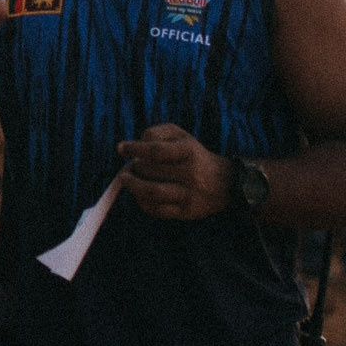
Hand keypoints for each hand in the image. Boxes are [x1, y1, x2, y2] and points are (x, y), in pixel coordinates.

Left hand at [115, 123, 230, 221]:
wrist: (224, 183)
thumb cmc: (192, 154)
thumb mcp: (179, 135)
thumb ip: (154, 133)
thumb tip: (128, 147)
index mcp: (189, 151)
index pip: (155, 150)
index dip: (134, 149)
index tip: (121, 148)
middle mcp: (191, 174)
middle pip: (150, 171)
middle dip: (134, 167)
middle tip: (130, 166)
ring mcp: (190, 195)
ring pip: (151, 192)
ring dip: (132, 186)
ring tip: (126, 179)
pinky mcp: (187, 212)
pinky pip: (157, 210)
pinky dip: (142, 202)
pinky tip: (139, 194)